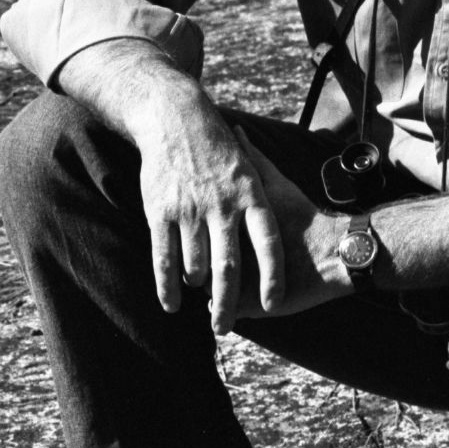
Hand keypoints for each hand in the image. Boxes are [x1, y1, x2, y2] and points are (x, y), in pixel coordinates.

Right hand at [134, 92, 329, 324]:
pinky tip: (172, 305)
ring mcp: (190, 210)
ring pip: (196, 267)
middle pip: (228, 267)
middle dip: (226, 303)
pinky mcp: (161, 212)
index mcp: (251, 196)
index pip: (268, 244)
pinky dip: (167, 286)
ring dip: (198, 293)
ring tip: (202, 311)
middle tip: (224, 328)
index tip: (271, 304)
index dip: (270, 277)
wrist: (176, 120)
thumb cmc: (216, 147)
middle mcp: (222, 206)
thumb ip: (270, 197)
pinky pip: (165, 258)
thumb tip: (288, 216)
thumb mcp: (250, 166)